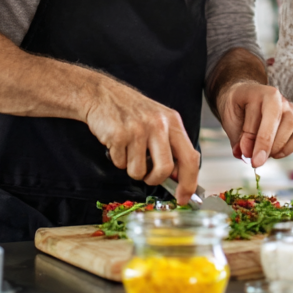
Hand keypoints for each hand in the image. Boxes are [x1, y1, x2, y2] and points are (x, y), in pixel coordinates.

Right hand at [82, 75, 199, 205]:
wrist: (101, 95)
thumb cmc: (130, 111)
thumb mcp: (158, 121)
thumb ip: (171, 146)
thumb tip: (178, 178)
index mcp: (173, 121)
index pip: (190, 157)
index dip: (189, 182)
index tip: (184, 197)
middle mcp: (158, 124)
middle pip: (165, 169)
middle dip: (155, 180)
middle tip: (147, 177)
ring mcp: (138, 129)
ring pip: (140, 171)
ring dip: (132, 168)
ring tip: (128, 151)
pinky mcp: (119, 135)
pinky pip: (121, 164)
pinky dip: (117, 159)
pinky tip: (117, 144)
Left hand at [217, 81, 292, 167]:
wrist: (243, 100)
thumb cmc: (237, 109)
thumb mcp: (230, 121)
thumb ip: (238, 138)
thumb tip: (247, 154)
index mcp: (258, 92)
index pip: (257, 116)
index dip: (250, 138)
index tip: (245, 154)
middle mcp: (277, 98)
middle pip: (276, 120)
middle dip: (265, 144)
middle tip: (255, 161)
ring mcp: (290, 108)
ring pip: (290, 127)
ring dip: (275, 147)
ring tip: (261, 154)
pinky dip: (286, 150)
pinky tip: (273, 153)